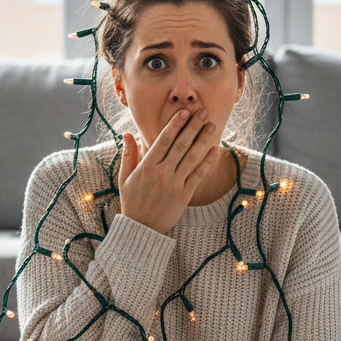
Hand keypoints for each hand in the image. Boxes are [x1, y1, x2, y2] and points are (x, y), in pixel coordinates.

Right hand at [118, 109, 218, 234]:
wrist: (141, 228)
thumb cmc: (132, 201)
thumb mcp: (125, 178)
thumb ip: (128, 155)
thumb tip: (127, 134)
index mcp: (146, 167)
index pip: (163, 140)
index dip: (175, 125)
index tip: (184, 112)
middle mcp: (161, 173)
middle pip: (180, 145)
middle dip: (192, 127)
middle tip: (202, 112)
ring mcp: (174, 184)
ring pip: (191, 158)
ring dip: (202, 140)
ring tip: (211, 125)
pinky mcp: (184, 196)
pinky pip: (198, 175)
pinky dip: (207, 162)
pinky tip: (215, 149)